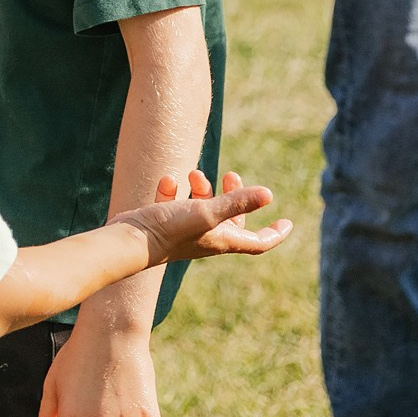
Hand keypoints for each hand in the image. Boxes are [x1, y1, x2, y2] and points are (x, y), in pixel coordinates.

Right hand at [118, 169, 293, 264]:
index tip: (287, 222)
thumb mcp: (206, 212)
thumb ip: (236, 203)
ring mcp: (184, 231)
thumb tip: (269, 195)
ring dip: (202, 188)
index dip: (275, 233)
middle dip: (234, 197)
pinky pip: (174, 204)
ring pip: (202, 208)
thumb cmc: (171, 230)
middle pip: (231, 220)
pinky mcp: (163, 224)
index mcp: (222, 240)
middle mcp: (206, 238)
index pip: (258, 242)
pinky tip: (169, 180)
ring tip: (194, 174)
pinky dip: (174, 191)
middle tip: (232, 175)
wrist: (130, 241)